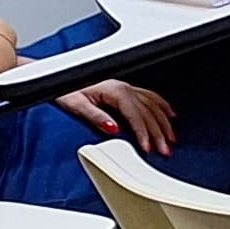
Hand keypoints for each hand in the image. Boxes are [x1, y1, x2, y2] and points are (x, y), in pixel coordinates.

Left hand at [55, 80, 178, 156]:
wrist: (58, 77)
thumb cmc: (65, 90)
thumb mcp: (77, 105)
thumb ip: (96, 117)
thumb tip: (114, 129)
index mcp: (115, 91)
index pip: (136, 115)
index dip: (144, 132)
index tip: (149, 148)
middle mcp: (124, 88)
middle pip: (148, 113)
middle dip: (159, 133)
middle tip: (165, 150)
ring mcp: (127, 88)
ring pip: (153, 106)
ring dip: (164, 124)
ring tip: (171, 139)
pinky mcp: (125, 90)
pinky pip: (152, 97)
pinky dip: (163, 107)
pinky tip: (170, 115)